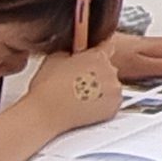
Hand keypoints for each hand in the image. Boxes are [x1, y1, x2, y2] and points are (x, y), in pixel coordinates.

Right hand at [26, 0, 124, 131]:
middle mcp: (110, 70)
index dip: (100, 52)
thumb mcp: (54, 58)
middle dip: (97, 73)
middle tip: (79, 83)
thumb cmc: (47, 88)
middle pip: (108, 68)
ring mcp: (114, 89)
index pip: (108, 47)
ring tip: (80, 97)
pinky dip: (103, 104)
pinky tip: (86, 106)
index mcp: (97, 56)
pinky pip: (112, 101)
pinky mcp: (115, 106)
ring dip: (101, 89)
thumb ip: (71, 50)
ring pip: (111, 85)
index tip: (96, 57)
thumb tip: (74, 51)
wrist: (46, 114)